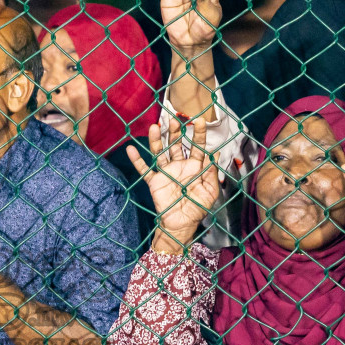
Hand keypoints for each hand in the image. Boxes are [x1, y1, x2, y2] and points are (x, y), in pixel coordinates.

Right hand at [126, 119, 223, 253]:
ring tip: (154, 127)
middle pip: (177, 145)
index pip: (197, 147)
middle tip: (173, 119)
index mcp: (195, 167)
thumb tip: (214, 154)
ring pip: (160, 152)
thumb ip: (211, 173)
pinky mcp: (154, 182)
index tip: (199, 120)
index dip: (198, 134)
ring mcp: (166, 172)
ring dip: (156, 140)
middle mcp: (179, 166)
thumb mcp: (209, 192)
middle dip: (175, 132)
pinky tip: (131, 149)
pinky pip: (144, 170)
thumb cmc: (198, 208)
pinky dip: (137, 160)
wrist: (182, 224)